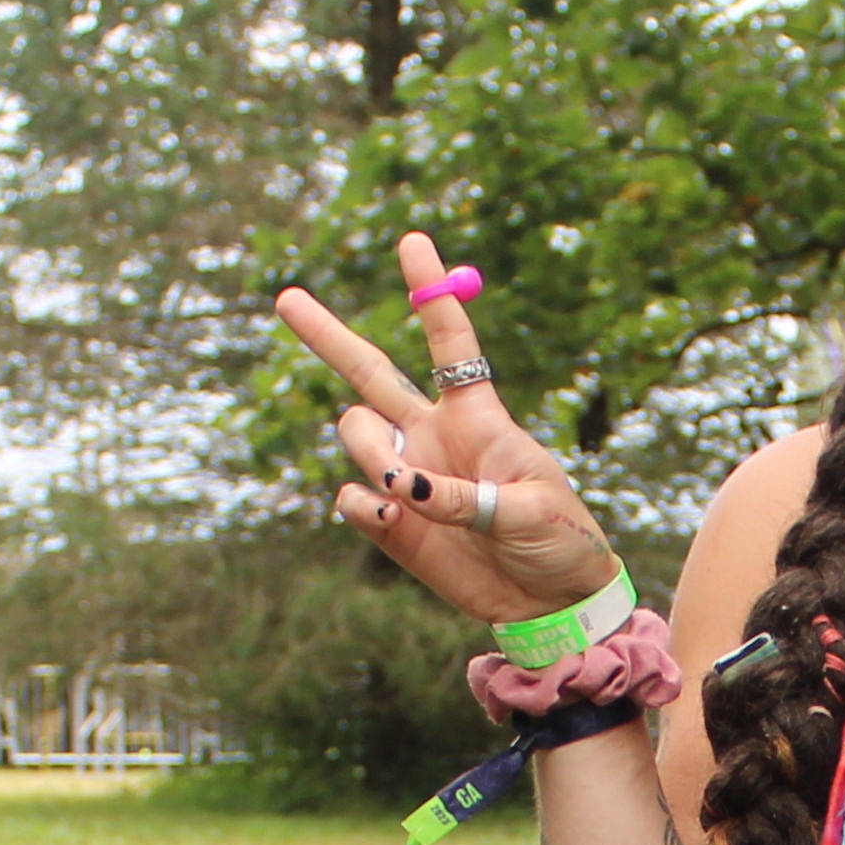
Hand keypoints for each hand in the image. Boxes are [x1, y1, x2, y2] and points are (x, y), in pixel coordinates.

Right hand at [272, 230, 620, 625]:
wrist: (551, 603)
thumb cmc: (559, 542)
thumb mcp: (530, 510)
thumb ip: (466, 496)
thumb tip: (399, 488)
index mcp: (478, 416)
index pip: (449, 342)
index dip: (430, 292)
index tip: (412, 241)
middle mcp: (433, 436)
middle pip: (369, 372)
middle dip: (326, 335)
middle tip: (286, 298)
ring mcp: (408, 478)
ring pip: (356, 434)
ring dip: (368, 450)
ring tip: (399, 487)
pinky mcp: (394, 525)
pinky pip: (353, 499)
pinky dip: (360, 504)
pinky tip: (386, 517)